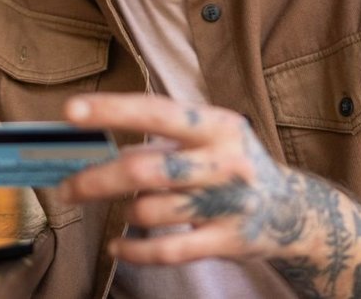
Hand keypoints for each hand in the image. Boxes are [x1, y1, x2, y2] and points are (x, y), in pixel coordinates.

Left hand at [58, 93, 312, 264]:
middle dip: (95, 180)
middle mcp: (226, 161)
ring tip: (127, 208)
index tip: (71, 111)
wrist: (293, 212)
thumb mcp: (210, 141)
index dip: (112, 110)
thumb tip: (95, 148)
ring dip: (126, 211)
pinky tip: (118, 246)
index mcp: (219, 126)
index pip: (158, 112)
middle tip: (66, 188)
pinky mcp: (227, 240)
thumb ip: (163, 142)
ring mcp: (228, 203)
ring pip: (149, 210)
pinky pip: (165, 250)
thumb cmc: (234, 167)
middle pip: (144, 169)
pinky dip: (133, 250)